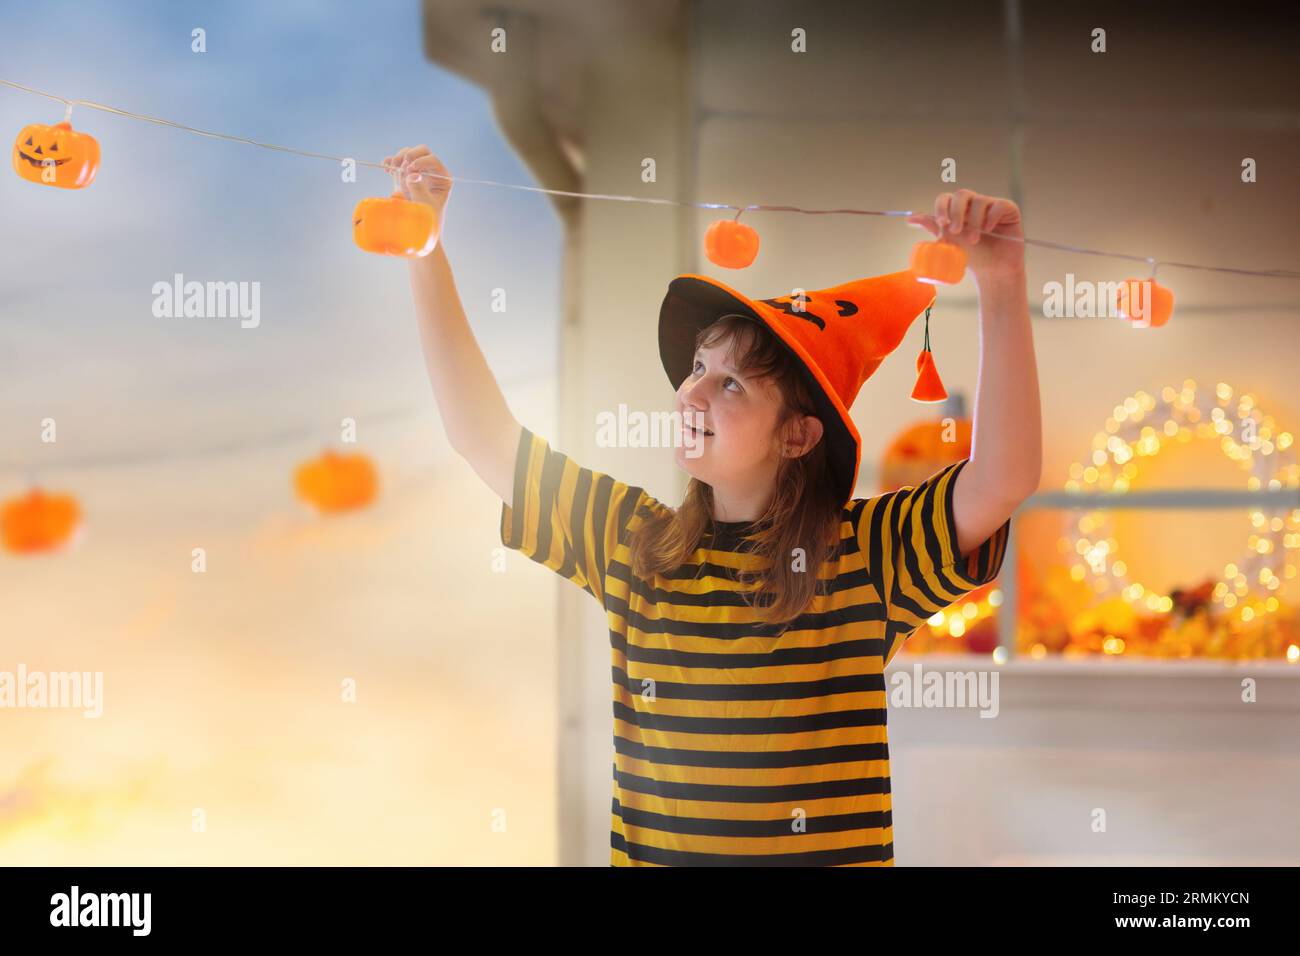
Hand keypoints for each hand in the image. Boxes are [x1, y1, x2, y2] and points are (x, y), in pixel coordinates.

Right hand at [382, 145, 452, 220]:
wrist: (418, 227)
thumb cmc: (427, 217)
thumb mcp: (425, 204)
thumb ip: (420, 189)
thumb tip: (413, 175)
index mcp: (442, 177)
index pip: (433, 160)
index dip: (421, 161)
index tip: (412, 170)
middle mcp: (431, 171)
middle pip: (422, 151)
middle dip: (410, 154)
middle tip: (403, 165)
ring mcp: (418, 171)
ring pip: (408, 154)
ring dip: (398, 158)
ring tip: (392, 168)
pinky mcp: (406, 174)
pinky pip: (397, 162)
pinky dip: (390, 162)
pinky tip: (386, 168)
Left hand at [906, 188, 1024, 278]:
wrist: (993, 271)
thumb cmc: (972, 256)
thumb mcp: (949, 241)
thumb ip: (933, 226)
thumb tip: (909, 218)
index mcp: (958, 210)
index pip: (946, 198)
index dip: (942, 206)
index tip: (941, 222)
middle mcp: (974, 204)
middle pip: (962, 194)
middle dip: (956, 212)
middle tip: (955, 231)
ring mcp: (991, 205)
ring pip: (980, 201)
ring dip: (973, 222)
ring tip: (974, 240)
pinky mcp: (1008, 210)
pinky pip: (998, 205)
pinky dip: (991, 217)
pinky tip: (989, 229)